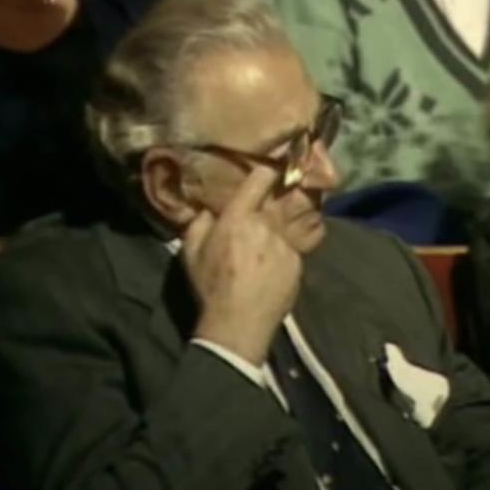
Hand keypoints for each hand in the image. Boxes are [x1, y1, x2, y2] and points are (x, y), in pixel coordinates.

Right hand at [182, 166, 301, 364]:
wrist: (238, 324)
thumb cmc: (211, 286)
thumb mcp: (190, 252)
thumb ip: (199, 222)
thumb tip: (209, 207)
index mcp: (239, 218)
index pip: (260, 179)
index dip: (266, 170)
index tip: (272, 165)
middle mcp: (267, 225)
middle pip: (272, 204)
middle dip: (266, 208)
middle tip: (257, 219)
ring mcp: (286, 244)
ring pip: (281, 228)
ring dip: (272, 235)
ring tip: (259, 254)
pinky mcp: (298, 262)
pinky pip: (289, 249)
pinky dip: (280, 255)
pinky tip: (268, 271)